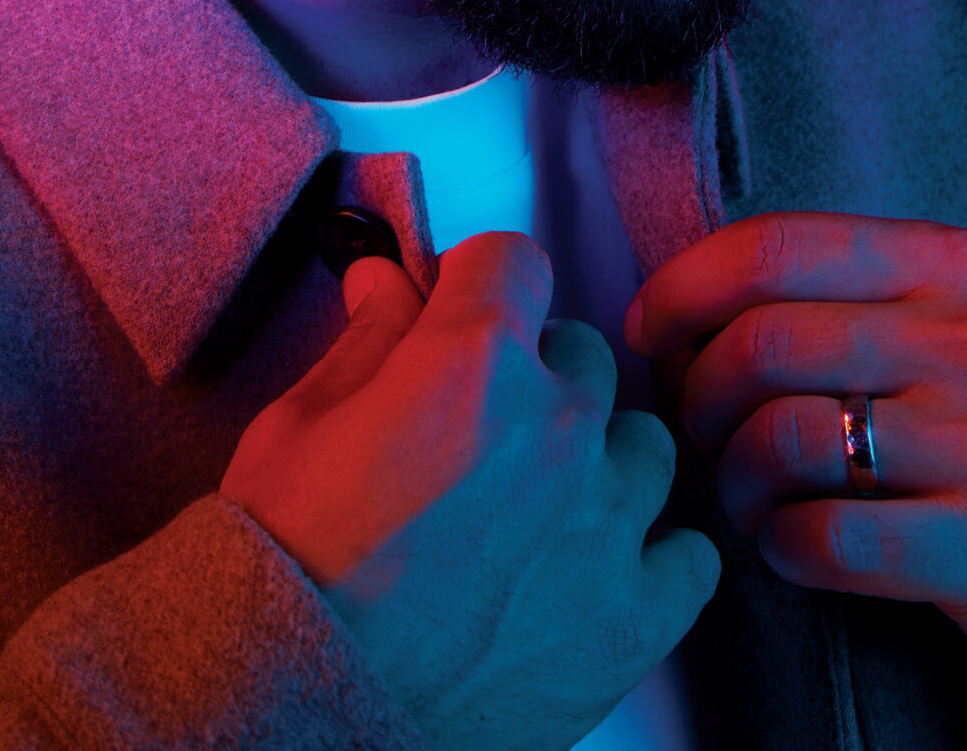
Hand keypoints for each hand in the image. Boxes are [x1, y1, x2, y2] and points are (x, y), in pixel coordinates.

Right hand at [223, 234, 721, 750]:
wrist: (282, 720)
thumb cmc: (276, 579)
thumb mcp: (293, 433)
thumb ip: (365, 342)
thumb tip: (388, 278)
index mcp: (473, 365)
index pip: (513, 261)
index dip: (479, 286)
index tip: (463, 315)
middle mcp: (558, 427)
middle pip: (581, 354)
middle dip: (534, 379)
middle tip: (478, 442)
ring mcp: (606, 523)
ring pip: (642, 443)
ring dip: (598, 463)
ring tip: (537, 514)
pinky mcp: (632, 616)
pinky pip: (690, 556)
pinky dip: (653, 560)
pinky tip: (600, 573)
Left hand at [627, 213, 966, 741]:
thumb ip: (867, 291)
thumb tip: (701, 297)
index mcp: (964, 265)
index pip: (781, 243)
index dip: (685, 288)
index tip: (650, 334)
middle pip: (762, 344)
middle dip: (695, 397)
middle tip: (696, 434)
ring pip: (778, 441)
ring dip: (729, 483)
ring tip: (746, 500)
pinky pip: (820, 541)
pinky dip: (777, 551)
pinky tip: (795, 548)